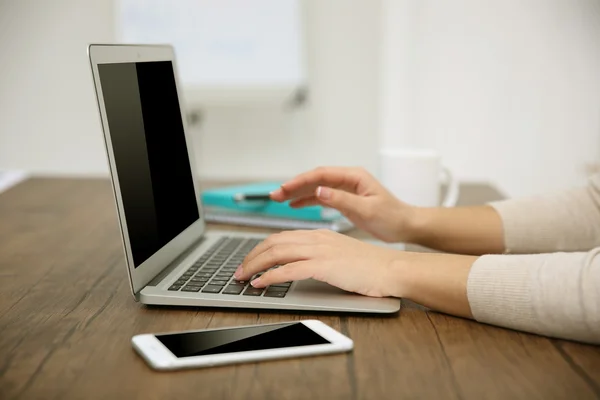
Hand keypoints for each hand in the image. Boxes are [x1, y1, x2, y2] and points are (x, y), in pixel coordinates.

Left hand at [234, 229, 402, 296]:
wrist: (391, 268)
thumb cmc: (369, 267)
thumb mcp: (340, 255)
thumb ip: (320, 256)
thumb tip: (300, 265)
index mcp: (319, 235)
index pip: (281, 237)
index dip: (261, 249)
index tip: (250, 261)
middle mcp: (316, 239)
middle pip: (273, 242)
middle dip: (251, 257)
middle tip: (238, 271)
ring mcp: (320, 251)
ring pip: (276, 253)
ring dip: (255, 266)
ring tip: (242, 278)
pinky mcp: (324, 266)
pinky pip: (288, 270)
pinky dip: (270, 276)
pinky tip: (260, 284)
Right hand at [269, 167, 414, 242]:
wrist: (406, 226)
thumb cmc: (392, 217)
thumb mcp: (367, 209)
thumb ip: (342, 200)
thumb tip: (320, 191)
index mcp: (354, 177)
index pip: (321, 175)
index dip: (300, 181)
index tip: (285, 188)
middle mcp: (348, 179)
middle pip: (315, 179)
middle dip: (294, 185)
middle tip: (275, 194)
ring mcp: (346, 189)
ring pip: (316, 187)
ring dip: (298, 192)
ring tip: (279, 199)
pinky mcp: (345, 199)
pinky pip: (322, 197)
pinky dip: (307, 200)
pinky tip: (295, 204)